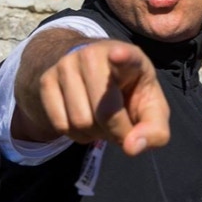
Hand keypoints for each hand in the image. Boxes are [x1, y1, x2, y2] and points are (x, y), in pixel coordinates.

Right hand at [12, 32, 169, 154]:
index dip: (123, 57)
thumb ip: (155, 132)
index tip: (118, 54)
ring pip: (80, 122)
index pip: (126, 56)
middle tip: (119, 124)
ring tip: (101, 119)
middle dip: (115, 131)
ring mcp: (67, 65)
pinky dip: (76, 135)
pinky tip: (85, 119)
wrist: (93, 76)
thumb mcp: (151, 110)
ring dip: (94, 134)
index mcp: (130, 58)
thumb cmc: (129, 95)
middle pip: (104, 113)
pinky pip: (61, 126)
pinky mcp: (46, 80)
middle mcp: (95, 55)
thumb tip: (131, 147)